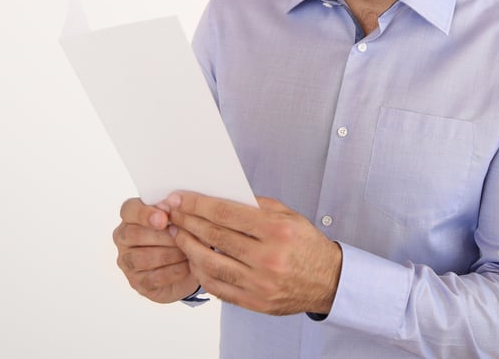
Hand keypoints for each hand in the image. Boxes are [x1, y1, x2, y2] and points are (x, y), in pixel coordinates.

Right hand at [112, 197, 198, 302]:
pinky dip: (173, 271)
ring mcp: (127, 261)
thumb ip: (175, 210)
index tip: (163, 218)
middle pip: (135, 234)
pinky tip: (187, 266)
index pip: (129, 209)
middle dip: (164, 236)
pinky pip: (153, 277)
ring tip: (188, 251)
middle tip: (185, 236)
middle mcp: (124, 238)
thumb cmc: (182, 234)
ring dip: (170, 254)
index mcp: (131, 216)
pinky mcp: (137, 282)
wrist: (190, 264)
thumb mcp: (181, 218)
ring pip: (143, 257)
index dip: (144, 213)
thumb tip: (176, 203)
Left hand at [165, 192, 341, 315]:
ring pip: (210, 264)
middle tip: (170, 213)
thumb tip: (219, 197)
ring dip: (188, 247)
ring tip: (177, 235)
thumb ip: (256, 206)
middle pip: (214, 236)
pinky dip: (201, 272)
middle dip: (187, 222)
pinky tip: (193, 259)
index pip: (226, 213)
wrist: (328, 280)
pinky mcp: (255, 302)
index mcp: (277, 231)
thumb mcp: (288, 215)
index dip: (197, 204)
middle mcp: (268, 258)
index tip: (179, 198)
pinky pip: (218, 287)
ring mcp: (260, 283)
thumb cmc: (306, 244)